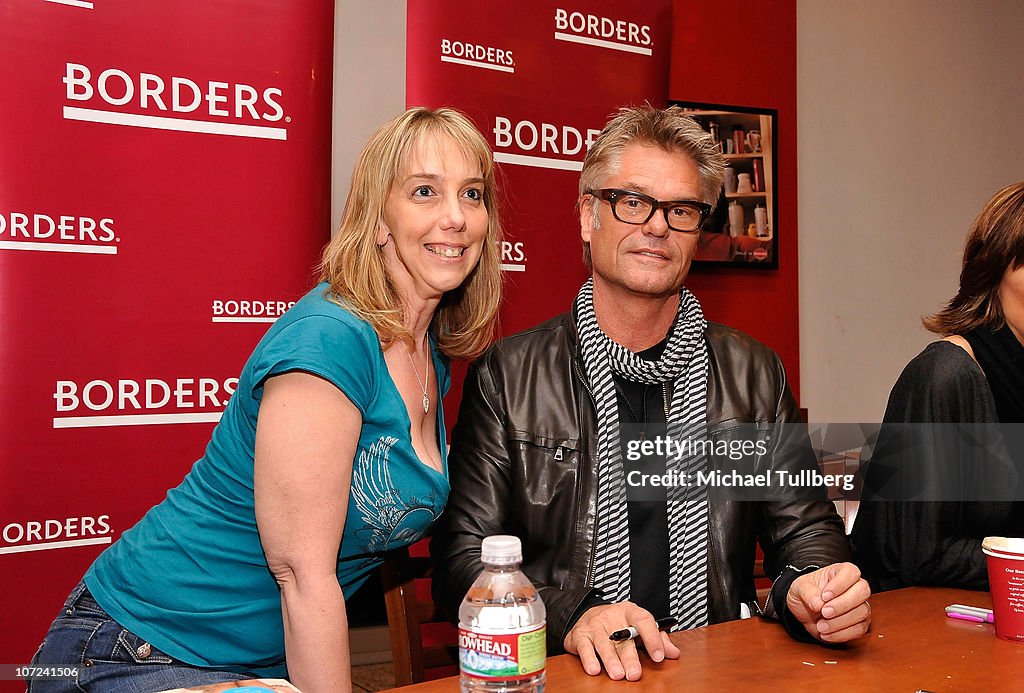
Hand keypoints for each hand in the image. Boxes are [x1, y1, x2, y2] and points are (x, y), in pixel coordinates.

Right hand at [562, 601, 679, 680]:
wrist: (587, 614)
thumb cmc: (617, 624)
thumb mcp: (638, 627)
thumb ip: (657, 638)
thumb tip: (674, 653)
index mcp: (629, 611)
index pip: (643, 620)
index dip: (652, 638)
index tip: (658, 656)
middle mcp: (611, 616)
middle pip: (622, 637)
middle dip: (629, 657)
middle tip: (635, 674)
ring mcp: (595, 625)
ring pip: (604, 643)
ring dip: (611, 660)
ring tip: (618, 674)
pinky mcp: (580, 635)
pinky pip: (584, 647)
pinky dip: (589, 659)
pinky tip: (595, 669)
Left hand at [787, 562, 871, 642]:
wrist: (805, 611)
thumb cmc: (806, 593)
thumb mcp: (799, 588)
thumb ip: (807, 593)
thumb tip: (818, 603)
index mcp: (840, 572)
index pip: (851, 572)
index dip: (840, 584)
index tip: (824, 596)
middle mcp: (854, 587)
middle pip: (862, 591)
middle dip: (843, 604)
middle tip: (824, 612)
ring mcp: (860, 605)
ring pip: (862, 612)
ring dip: (840, 622)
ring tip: (821, 626)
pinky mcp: (860, 623)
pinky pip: (859, 629)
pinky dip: (842, 634)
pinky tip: (826, 633)